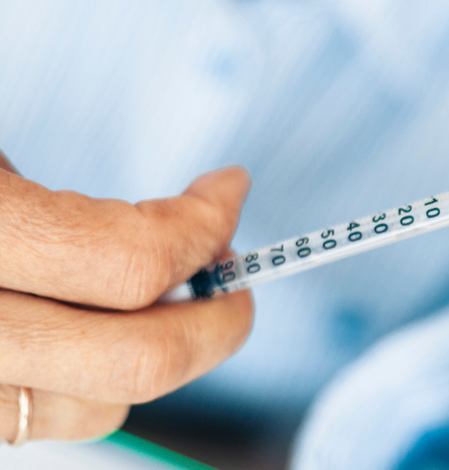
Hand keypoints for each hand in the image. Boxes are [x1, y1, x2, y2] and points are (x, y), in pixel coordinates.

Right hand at [0, 150, 252, 442]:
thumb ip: (65, 203)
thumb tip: (190, 218)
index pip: (131, 262)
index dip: (204, 226)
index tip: (227, 191)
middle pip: (140, 358)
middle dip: (217, 316)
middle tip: (233, 271)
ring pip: (105, 405)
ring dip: (164, 348)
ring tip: (170, 295)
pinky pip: (55, 417)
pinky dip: (104, 376)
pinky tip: (103, 325)